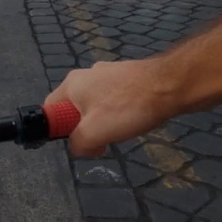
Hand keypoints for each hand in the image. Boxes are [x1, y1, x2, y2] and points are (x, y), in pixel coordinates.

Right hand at [43, 59, 173, 156]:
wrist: (170, 85)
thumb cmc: (127, 107)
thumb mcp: (94, 132)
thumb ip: (77, 144)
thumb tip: (78, 148)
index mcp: (72, 84)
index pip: (50, 109)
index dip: (58, 130)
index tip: (77, 142)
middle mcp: (86, 75)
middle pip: (74, 109)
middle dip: (85, 129)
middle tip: (102, 142)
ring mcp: (108, 74)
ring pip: (96, 106)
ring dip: (104, 123)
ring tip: (122, 131)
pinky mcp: (127, 78)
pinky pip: (115, 100)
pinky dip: (120, 113)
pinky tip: (134, 119)